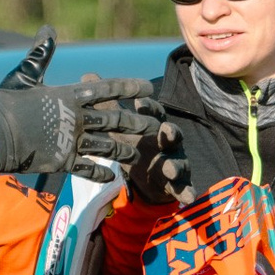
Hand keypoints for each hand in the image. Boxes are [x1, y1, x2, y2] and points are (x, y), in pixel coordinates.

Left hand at [73, 78, 192, 202]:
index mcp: (154, 126)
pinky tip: (188, 199)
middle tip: (165, 131)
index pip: (154, 114)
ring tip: (170, 170)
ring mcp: (175, 163)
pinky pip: (184, 188)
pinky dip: (186, 192)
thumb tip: (86, 75)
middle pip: (172, 136)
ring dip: (176, 166)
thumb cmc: (135, 144)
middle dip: (170, 134)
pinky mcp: (177, 184)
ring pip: (179, 163)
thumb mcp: (119, 127)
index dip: (149, 108)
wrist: (149, 176)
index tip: (139, 101)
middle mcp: (168, 143)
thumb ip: (106, 105)